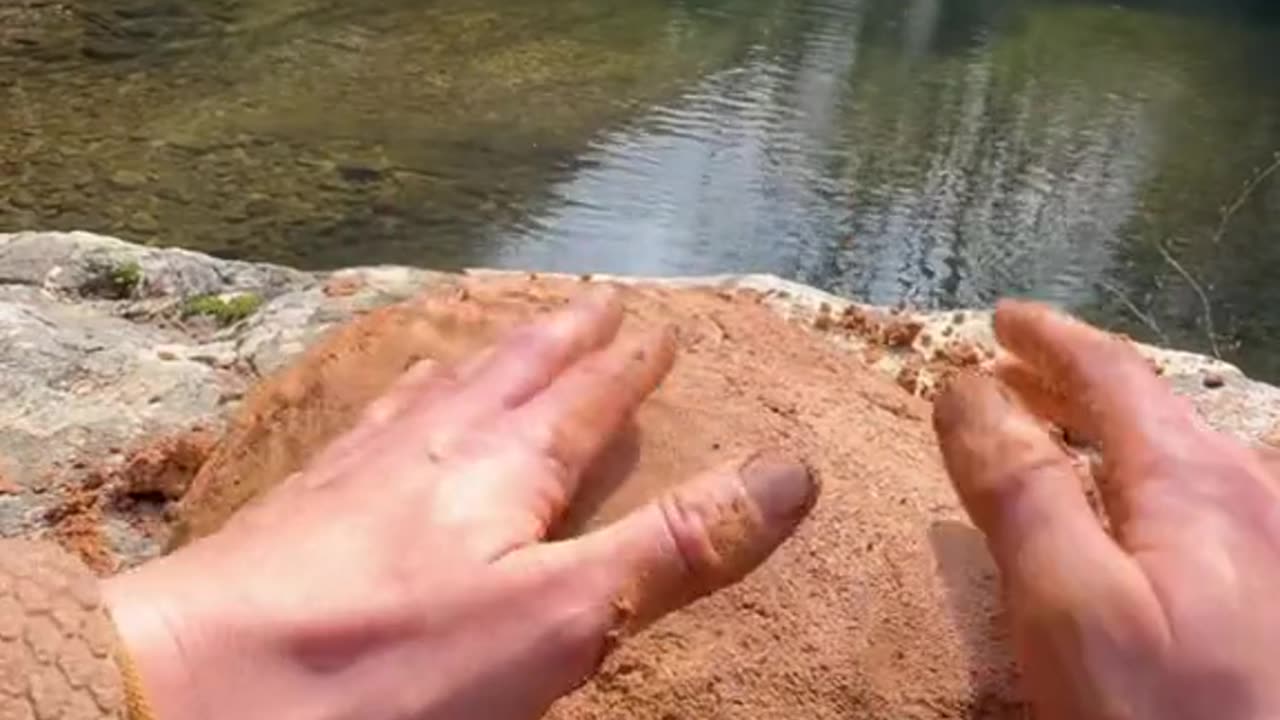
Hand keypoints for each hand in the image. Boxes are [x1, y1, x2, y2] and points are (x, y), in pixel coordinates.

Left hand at [103, 288, 816, 719]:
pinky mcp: (302, 506)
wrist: (193, 687)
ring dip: (484, 359)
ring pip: (438, 390)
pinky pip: (370, 423)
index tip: (658, 325)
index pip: (584, 399)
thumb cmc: (390, 661)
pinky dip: (399, 398)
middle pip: (511, 375)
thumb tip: (795, 471)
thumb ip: (674, 547)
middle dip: (560, 341)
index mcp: (505, 470)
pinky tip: (385, 407)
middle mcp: (433, 449)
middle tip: (593, 301)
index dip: (627, 365)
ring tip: (501, 338)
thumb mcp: (560, 616)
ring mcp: (358, 472)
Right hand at [933, 300, 1279, 719]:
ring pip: (1183, 458)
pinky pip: (1202, 508)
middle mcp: (1257, 497)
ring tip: (1058, 432)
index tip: (998, 319)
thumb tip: (966, 386)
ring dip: (1111, 432)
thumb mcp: (1073, 610)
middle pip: (1154, 408)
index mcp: (1203, 484)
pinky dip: (1141, 483)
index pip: (1113, 374)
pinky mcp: (1277, 606)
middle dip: (1074, 380)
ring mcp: (1278, 552)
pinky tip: (1130, 519)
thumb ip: (1022, 490)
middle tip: (1009, 370)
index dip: (1049, 339)